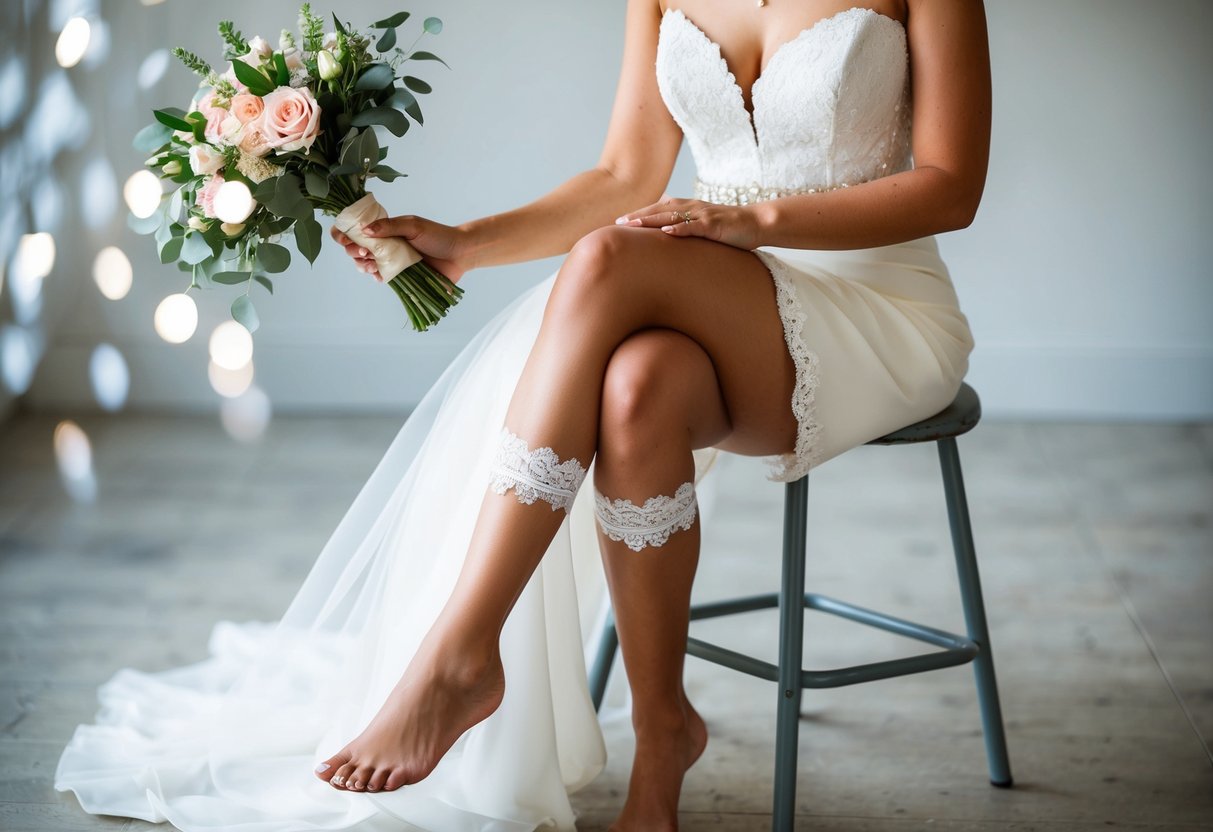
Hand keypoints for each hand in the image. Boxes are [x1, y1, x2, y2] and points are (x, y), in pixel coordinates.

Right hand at [330, 214, 469, 283]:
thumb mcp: (413, 226)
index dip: (345, 234)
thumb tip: (364, 230)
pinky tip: (378, 275)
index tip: (345, 239)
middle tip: (365, 252)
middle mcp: (385, 245)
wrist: (459, 254)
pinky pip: (381, 278)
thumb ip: (389, 226)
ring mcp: (391, 261)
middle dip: (353, 251)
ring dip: (362, 265)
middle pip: (356, 249)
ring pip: (365, 265)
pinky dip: (376, 276)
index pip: (357, 230)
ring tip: (371, 264)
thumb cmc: (438, 236)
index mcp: (385, 230)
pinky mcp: (400, 277)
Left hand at [614, 197, 761, 250]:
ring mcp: (702, 215)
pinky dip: (679, 228)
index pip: (658, 209)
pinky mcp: (714, 224)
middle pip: (659, 210)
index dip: (639, 214)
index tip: (619, 221)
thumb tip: (668, 236)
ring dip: (651, 219)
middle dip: (638, 216)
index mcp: (687, 208)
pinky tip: (666, 231)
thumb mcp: (703, 227)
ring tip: (632, 225)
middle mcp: (691, 208)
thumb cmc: (729, 228)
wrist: (756, 224)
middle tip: (616, 222)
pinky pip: (694, 226)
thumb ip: (686, 229)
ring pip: (672, 215)